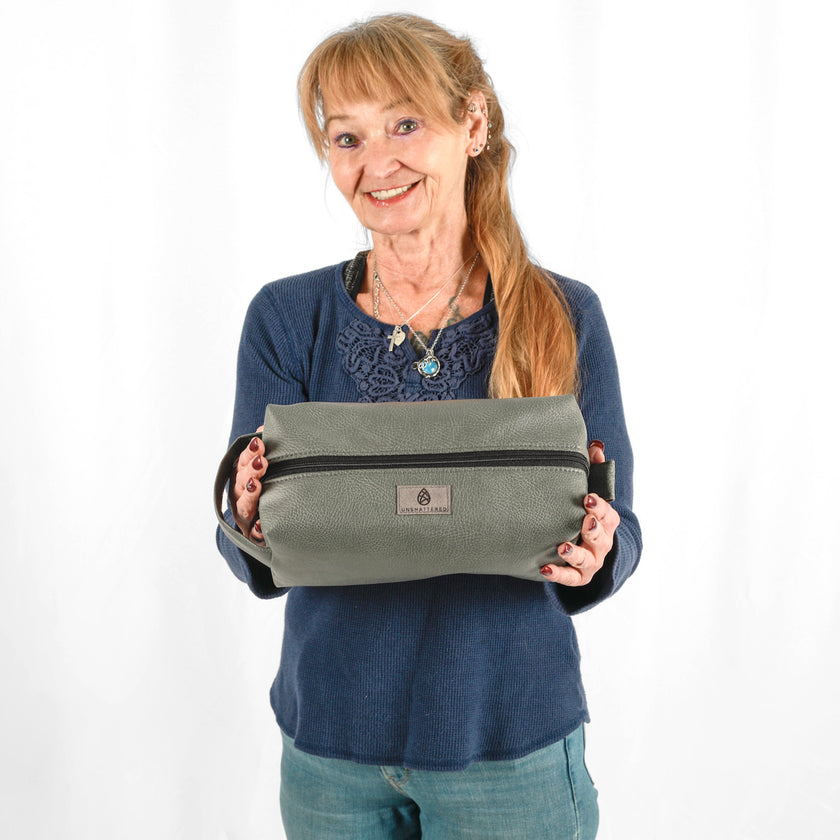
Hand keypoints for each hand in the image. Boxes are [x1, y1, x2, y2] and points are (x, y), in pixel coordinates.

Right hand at [230, 426, 266, 544]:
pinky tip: (262, 525)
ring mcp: (246, 516)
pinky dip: (257, 530)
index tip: (259, 444)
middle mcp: (240, 496)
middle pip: (240, 483)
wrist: (276, 525)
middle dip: (249, 471)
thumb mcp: (268, 468)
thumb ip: (266, 448)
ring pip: (243, 506)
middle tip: (261, 462)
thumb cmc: (272, 489)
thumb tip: (264, 427)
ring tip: (257, 486)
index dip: (248, 454)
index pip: (242, 463)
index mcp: (243, 478)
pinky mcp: (254, 535)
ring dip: (249, 495)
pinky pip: (255, 533)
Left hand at [540, 440, 620, 586]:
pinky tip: (545, 569)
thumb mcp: (591, 491)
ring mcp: (591, 561)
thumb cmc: (586, 512)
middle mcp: (603, 542)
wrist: (589, 547)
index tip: (589, 498)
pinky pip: (570, 578)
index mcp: (607, 521)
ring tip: (561, 548)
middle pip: (602, 537)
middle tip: (584, 520)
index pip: (608, 514)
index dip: (601, 506)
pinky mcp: (578, 576)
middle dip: (593, 529)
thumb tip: (596, 446)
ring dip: (575, 554)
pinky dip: (558, 574)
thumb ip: (594, 468)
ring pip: (587, 560)